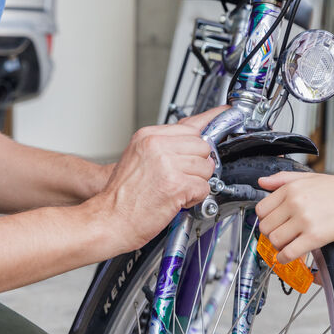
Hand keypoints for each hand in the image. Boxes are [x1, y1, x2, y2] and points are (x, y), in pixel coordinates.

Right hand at [93, 107, 221, 251]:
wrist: (108, 220)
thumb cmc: (121, 196)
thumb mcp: (138, 158)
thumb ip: (164, 146)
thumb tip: (191, 140)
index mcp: (148, 136)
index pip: (190, 124)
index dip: (211, 123)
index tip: (225, 114)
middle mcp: (157, 145)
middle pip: (203, 146)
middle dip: (198, 165)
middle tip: (183, 177)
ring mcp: (167, 164)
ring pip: (206, 167)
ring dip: (197, 182)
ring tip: (177, 190)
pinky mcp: (176, 185)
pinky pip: (204, 187)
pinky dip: (195, 197)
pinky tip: (178, 200)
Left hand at [255, 171, 333, 263]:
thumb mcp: (312, 177)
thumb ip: (283, 179)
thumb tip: (261, 182)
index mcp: (292, 188)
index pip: (261, 208)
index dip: (265, 218)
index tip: (273, 222)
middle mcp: (295, 202)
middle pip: (265, 226)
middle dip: (270, 233)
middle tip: (280, 235)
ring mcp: (304, 220)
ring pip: (274, 240)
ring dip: (277, 246)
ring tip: (287, 245)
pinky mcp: (315, 237)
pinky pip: (288, 253)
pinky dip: (284, 258)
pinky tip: (288, 256)